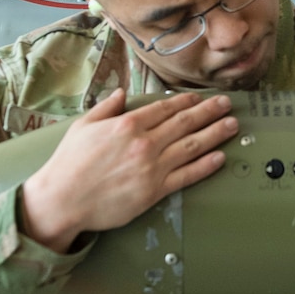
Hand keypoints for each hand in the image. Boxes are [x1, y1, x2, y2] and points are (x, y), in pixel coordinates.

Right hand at [21, 89, 237, 251]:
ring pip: (192, 146)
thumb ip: (107, 107)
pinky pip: (187, 176)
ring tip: (232, 125)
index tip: (201, 98)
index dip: (187, 101)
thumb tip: (123, 94)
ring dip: (216, 134)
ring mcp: (152, 167)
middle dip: (210, 112)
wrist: (62, 200)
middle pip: (186, 123)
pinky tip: (220, 157)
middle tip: (227, 104)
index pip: (166, 108)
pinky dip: (206, 166)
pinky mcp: (155, 191)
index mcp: (128, 124)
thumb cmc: (68, 163)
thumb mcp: (83, 126)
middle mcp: (145, 143)